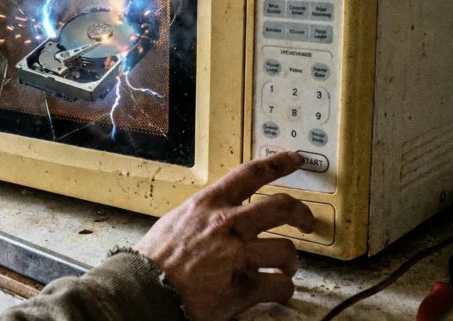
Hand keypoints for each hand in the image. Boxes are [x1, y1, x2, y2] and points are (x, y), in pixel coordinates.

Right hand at [135, 151, 314, 320]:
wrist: (145, 290)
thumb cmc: (154, 260)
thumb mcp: (176, 222)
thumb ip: (202, 217)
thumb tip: (215, 219)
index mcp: (209, 205)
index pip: (251, 174)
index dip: (279, 163)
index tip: (297, 159)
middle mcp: (228, 224)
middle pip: (282, 207)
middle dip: (302, 214)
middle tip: (307, 223)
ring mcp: (239, 255)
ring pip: (287, 250)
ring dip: (290, 262)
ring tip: (285, 269)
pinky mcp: (245, 286)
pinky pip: (280, 285)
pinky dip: (283, 289)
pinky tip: (277, 291)